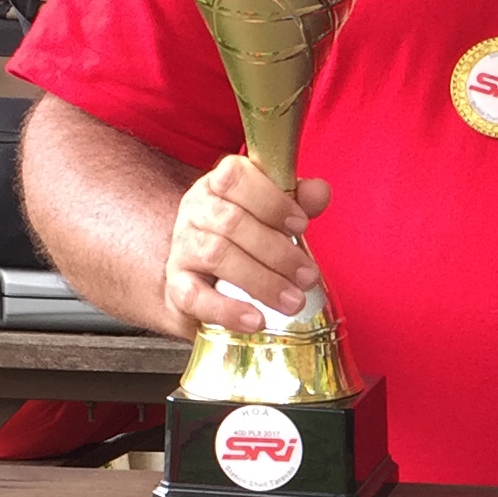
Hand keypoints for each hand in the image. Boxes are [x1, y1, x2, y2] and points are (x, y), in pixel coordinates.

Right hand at [162, 157, 331, 334]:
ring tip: (292, 301)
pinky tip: (256, 320)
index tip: (301, 225)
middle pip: (231, 222)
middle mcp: (195, 210)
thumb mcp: (272, 216)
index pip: (234, 176)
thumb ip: (297, 201)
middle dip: (277, 251)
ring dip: (261, 281)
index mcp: (218, 185)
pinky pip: (196, 296)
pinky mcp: (177, 286)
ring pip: (217, 256)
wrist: (204, 283)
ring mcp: (183, 248)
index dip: (270, 200)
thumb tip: (320, 191)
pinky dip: (228, 310)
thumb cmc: (244, 241)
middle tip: (308, 276)